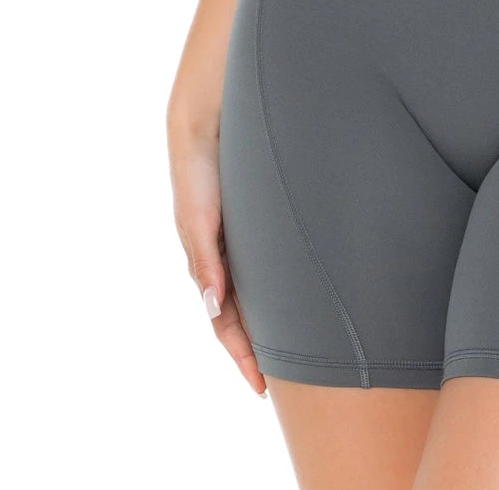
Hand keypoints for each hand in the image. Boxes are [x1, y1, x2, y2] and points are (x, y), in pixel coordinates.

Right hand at [168, 97, 267, 396]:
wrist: (211, 113)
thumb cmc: (201, 161)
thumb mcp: (198, 211)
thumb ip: (203, 254)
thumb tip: (214, 305)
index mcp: (210, 256)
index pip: (226, 320)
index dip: (242, 353)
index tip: (260, 386)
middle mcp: (227, 251)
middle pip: (242, 313)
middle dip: (258, 348)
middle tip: (285, 384)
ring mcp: (243, 235)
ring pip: (259, 290)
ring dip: (272, 322)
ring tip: (297, 353)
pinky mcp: (260, 216)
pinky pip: (269, 261)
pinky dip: (281, 288)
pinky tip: (300, 297)